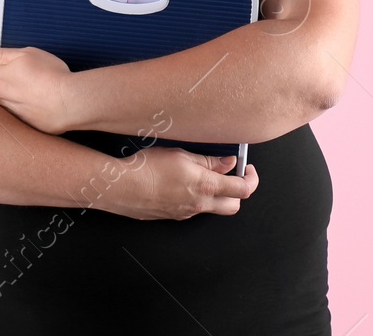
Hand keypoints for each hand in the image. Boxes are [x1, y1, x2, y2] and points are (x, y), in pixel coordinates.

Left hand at [0, 45, 79, 134]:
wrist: (68, 102)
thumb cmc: (49, 74)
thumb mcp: (25, 54)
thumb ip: (1, 53)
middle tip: (1, 75)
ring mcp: (9, 114)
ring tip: (17, 88)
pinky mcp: (21, 125)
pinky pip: (8, 116)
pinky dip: (12, 109)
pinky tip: (27, 102)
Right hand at [102, 150, 258, 220]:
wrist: (122, 188)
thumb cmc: (147, 168)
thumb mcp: (181, 155)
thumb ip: (208, 161)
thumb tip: (228, 163)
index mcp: (205, 186)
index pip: (242, 189)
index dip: (250, 179)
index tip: (247, 169)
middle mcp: (199, 205)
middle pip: (234, 206)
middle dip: (238, 191)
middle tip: (232, 175)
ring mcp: (187, 213)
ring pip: (214, 209)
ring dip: (217, 196)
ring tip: (205, 177)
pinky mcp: (175, 216)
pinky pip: (195, 210)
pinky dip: (198, 199)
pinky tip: (185, 185)